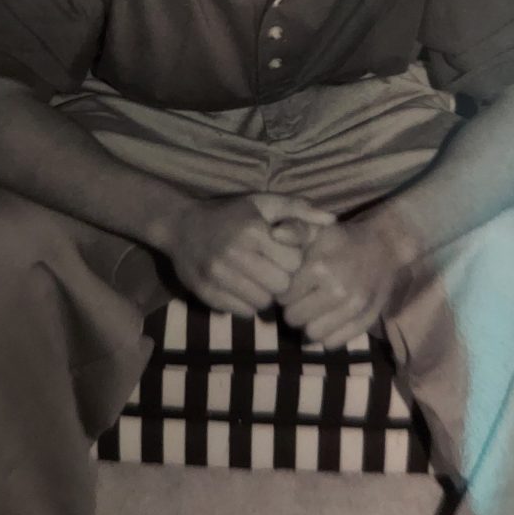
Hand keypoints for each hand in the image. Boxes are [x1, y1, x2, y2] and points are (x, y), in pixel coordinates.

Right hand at [167, 194, 334, 316]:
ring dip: (265, 294)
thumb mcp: (263, 203)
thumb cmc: (230, 214)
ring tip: (257, 279)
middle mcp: (234, 253)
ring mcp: (218, 275)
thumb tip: (332, 220)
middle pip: (280, 286)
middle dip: (281, 281)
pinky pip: (242, 312)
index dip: (293, 261)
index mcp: (252, 230)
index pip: (293, 262)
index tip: (284, 255)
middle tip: (273, 272)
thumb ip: (298, 209)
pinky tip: (241, 288)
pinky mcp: (206, 294)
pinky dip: (246, 304)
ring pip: (262, 302)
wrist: (181, 226)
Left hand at [279, 206, 414, 349]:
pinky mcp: (365, 321)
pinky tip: (330, 319)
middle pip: (295, 318)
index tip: (292, 287)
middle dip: (294, 309)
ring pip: (312, 334)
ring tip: (315, 309)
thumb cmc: (343, 239)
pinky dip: (328, 335)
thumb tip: (276, 234)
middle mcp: (336, 290)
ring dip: (310, 324)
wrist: (384, 247)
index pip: (284, 297)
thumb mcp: (318, 229)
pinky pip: (333, 342)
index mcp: (320, 267)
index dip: (284, 293)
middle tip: (302, 299)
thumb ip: (295, 231)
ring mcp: (353, 308)